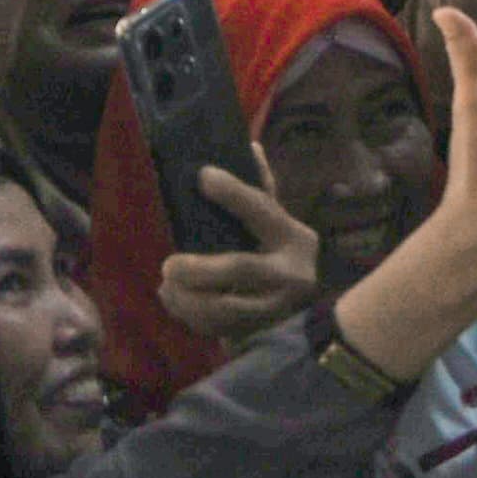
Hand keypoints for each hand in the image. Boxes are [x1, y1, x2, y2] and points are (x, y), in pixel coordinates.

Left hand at [155, 161, 319, 348]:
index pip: (264, 209)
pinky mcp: (260, 331)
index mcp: (294, 238)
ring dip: (189, 298)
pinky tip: (173, 302)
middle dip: (199, 268)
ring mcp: (276, 308)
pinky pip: (220, 328)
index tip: (202, 176)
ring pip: (227, 307)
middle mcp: (291, 274)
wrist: (310, 318)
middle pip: (241, 268)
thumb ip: (262, 189)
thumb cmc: (281, 256)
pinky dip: (191, 317)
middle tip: (168, 264)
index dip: (233, 192)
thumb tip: (248, 146)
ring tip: (167, 285)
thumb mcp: (280, 222)